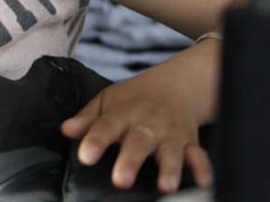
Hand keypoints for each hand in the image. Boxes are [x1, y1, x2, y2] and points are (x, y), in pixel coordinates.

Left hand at [61, 74, 212, 193]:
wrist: (176, 84)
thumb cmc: (134, 98)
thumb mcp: (107, 101)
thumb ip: (87, 118)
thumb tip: (65, 130)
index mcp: (123, 112)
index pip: (105, 126)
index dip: (95, 140)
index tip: (86, 156)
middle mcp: (148, 123)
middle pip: (138, 142)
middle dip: (130, 161)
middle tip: (120, 180)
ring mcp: (171, 133)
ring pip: (170, 151)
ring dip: (169, 168)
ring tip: (166, 186)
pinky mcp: (191, 142)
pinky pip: (199, 155)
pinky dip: (203, 168)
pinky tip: (203, 181)